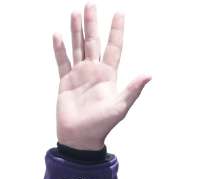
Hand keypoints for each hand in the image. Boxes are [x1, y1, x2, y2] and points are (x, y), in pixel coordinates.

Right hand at [52, 5, 149, 150]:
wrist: (81, 137)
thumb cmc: (102, 125)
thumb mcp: (120, 107)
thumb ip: (132, 89)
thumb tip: (148, 75)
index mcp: (108, 75)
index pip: (113, 47)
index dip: (116, 30)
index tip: (119, 13)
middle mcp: (94, 71)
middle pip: (93, 41)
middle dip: (92, 23)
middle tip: (91, 3)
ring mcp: (79, 75)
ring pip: (78, 47)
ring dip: (76, 30)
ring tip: (75, 12)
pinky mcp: (65, 81)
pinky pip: (62, 61)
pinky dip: (59, 48)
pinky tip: (58, 34)